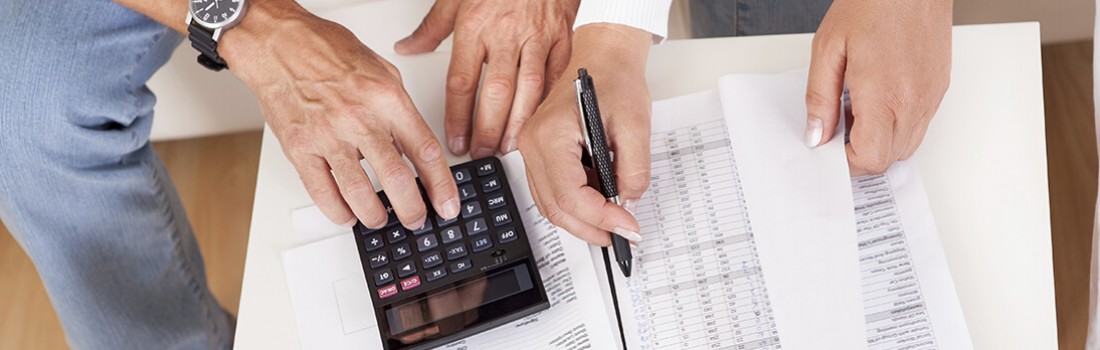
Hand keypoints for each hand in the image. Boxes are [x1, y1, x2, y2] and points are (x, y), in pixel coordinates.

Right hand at [220, 2, 460, 228]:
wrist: (279, 43)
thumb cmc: (326, 51)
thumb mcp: (381, 71)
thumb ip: (400, 109)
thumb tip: (415, 144)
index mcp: (386, 99)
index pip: (424, 151)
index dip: (441, 185)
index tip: (447, 204)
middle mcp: (359, 119)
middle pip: (396, 179)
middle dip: (412, 210)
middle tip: (416, 219)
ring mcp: (328, 136)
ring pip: (359, 193)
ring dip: (375, 216)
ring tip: (381, 219)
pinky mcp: (300, 148)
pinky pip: (322, 191)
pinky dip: (338, 211)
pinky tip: (347, 215)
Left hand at [394, 0, 578, 158]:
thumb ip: (431, 27)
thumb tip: (408, 47)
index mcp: (476, 26)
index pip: (462, 82)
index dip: (457, 117)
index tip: (455, 139)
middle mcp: (507, 34)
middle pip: (496, 93)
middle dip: (488, 129)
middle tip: (482, 151)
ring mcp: (537, 37)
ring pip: (529, 89)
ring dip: (518, 123)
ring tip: (509, 145)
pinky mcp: (561, 37)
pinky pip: (554, 75)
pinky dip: (546, 101)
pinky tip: (538, 119)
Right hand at [517, 24, 650, 245]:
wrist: (602, 57)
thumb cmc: (613, 79)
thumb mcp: (635, 124)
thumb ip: (634, 169)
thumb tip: (628, 202)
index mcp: (550, 134)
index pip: (569, 195)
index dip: (601, 218)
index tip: (628, 226)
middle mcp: (531, 144)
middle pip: (555, 207)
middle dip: (591, 228)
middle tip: (623, 235)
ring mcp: (531, 150)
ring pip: (550, 205)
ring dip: (582, 221)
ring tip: (614, 223)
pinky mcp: (541, 154)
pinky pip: (552, 192)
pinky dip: (575, 206)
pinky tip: (600, 204)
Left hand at [804, 0, 951, 174]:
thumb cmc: (873, 3)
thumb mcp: (828, 49)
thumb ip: (820, 98)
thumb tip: (816, 133)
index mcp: (884, 94)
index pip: (871, 157)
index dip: (846, 161)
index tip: (829, 147)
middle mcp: (914, 100)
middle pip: (889, 157)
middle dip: (861, 153)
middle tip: (839, 129)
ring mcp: (931, 96)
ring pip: (908, 145)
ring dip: (880, 141)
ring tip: (858, 110)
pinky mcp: (940, 88)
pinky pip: (919, 124)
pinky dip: (897, 125)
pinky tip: (878, 100)